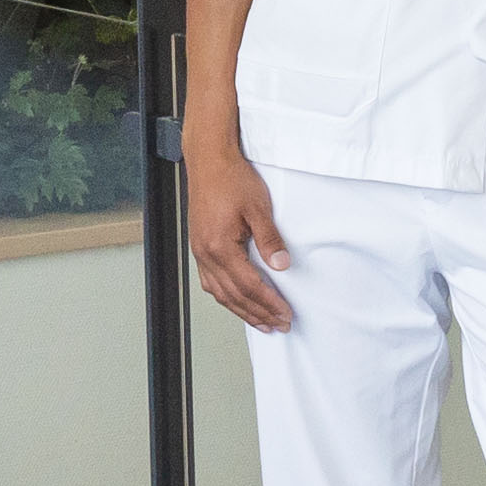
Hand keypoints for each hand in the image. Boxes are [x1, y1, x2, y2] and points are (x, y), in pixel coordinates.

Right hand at [187, 142, 295, 332]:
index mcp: (220, 246)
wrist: (209, 161)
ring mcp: (199, 252)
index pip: (249, 285)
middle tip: (279, 325)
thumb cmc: (231, 179)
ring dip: (242, 310)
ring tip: (262, 322)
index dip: (269, 303)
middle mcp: (205, 254)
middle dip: (258, 313)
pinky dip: (225, 297)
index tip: (285, 314)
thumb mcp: (258, 207)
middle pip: (234, 295)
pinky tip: (236, 302)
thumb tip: (281, 266)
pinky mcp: (199, 247)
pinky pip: (210, 282)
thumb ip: (269, 239)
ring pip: (220, 293)